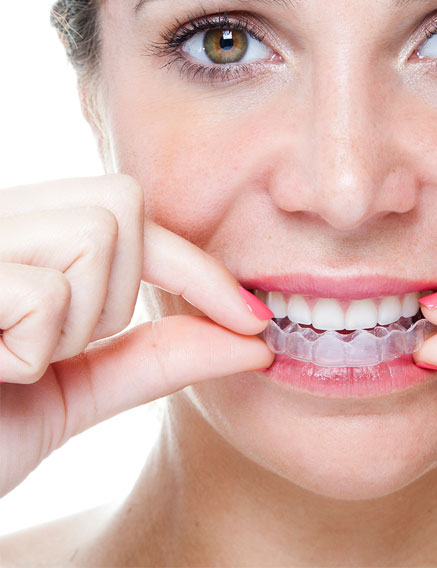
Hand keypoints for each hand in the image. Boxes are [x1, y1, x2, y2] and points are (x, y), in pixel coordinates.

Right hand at [0, 175, 272, 497]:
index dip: (202, 267)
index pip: (135, 211)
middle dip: (118, 291)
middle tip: (59, 347)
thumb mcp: (75, 390)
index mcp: (22, 234)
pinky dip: (29, 350)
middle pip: (122, 203)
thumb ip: (155, 355)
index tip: (256, 319)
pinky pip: (42, 290)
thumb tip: (253, 339)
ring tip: (11, 359)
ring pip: (93, 234)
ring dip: (72, 324)